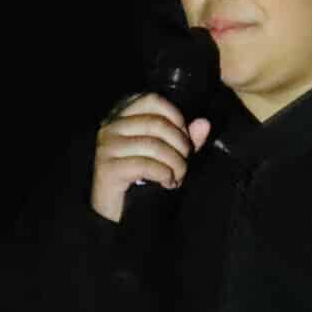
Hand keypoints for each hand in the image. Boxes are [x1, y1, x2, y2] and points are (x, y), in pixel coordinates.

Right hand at [88, 92, 211, 221]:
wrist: (116, 212)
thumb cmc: (140, 179)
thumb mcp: (166, 156)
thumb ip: (183, 139)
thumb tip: (204, 123)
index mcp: (122, 117)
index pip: (152, 100)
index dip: (175, 117)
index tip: (184, 140)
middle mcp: (111, 127)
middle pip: (156, 123)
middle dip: (180, 145)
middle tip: (184, 164)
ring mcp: (107, 146)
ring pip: (153, 145)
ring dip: (175, 164)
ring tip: (177, 177)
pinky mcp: (107, 168)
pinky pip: (145, 165)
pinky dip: (164, 174)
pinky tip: (167, 183)